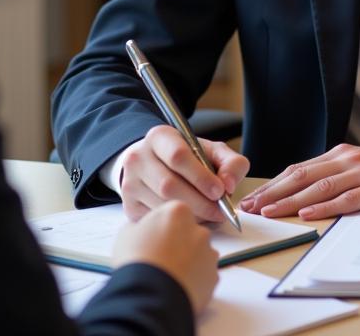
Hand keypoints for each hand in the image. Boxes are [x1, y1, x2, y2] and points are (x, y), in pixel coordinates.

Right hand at [112, 200, 218, 313]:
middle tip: (160, 258)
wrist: (149, 297)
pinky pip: (204, 274)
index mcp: (178, 211)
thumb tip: (141, 232)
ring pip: (199, 253)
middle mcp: (198, 229)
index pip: (174, 214)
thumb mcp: (127, 235)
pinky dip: (194, 279)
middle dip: (177, 244)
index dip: (162, 229)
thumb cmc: (138, 264)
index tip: (154, 240)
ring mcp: (208, 252)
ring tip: (167, 275)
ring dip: (187, 261)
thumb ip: (140, 227)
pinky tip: (177, 285)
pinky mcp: (213, 275)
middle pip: (189, 232)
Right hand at [119, 124, 248, 224]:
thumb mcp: (212, 152)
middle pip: (169, 185)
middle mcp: (138, 157)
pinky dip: (176, 223)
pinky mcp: (128, 206)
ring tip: (208, 216)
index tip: (220, 191)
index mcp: (159, 137)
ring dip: (190, 215)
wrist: (154, 165)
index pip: (178, 156)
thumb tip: (228, 185)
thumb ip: (230, 163)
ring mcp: (130, 183)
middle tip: (219, 212)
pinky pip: (155, 220)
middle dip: (200, 202)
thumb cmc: (188, 159)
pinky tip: (189, 219)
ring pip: (161, 205)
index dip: (201, 177)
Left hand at [238, 141, 359, 220]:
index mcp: (340, 154)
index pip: (299, 169)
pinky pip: (346, 198)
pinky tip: (308, 214)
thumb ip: (337, 175)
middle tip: (250, 206)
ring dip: (290, 201)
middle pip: (302, 176)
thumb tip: (307, 193)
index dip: (274, 184)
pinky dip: (324, 206)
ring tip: (269, 211)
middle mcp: (347, 159)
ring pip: (319, 187)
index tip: (254, 198)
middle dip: (273, 192)